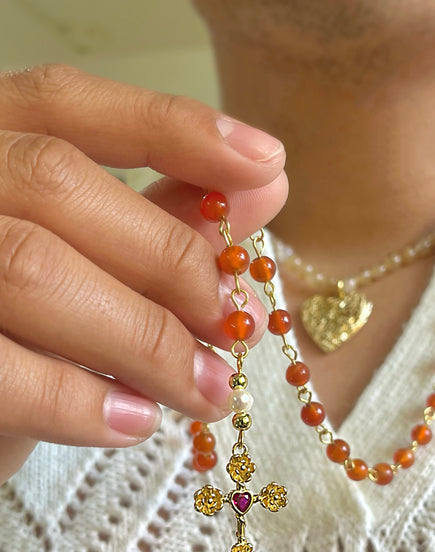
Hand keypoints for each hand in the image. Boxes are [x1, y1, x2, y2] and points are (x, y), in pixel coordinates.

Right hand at [0, 64, 287, 482]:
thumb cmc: (23, 335)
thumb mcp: (85, 272)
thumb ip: (159, 221)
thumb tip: (265, 187)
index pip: (66, 104)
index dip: (170, 128)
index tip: (267, 163)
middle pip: (58, 184)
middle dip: (170, 260)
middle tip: (235, 329)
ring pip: (36, 270)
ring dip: (147, 342)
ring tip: (206, 392)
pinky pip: (3, 371)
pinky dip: (81, 402)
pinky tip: (136, 422)